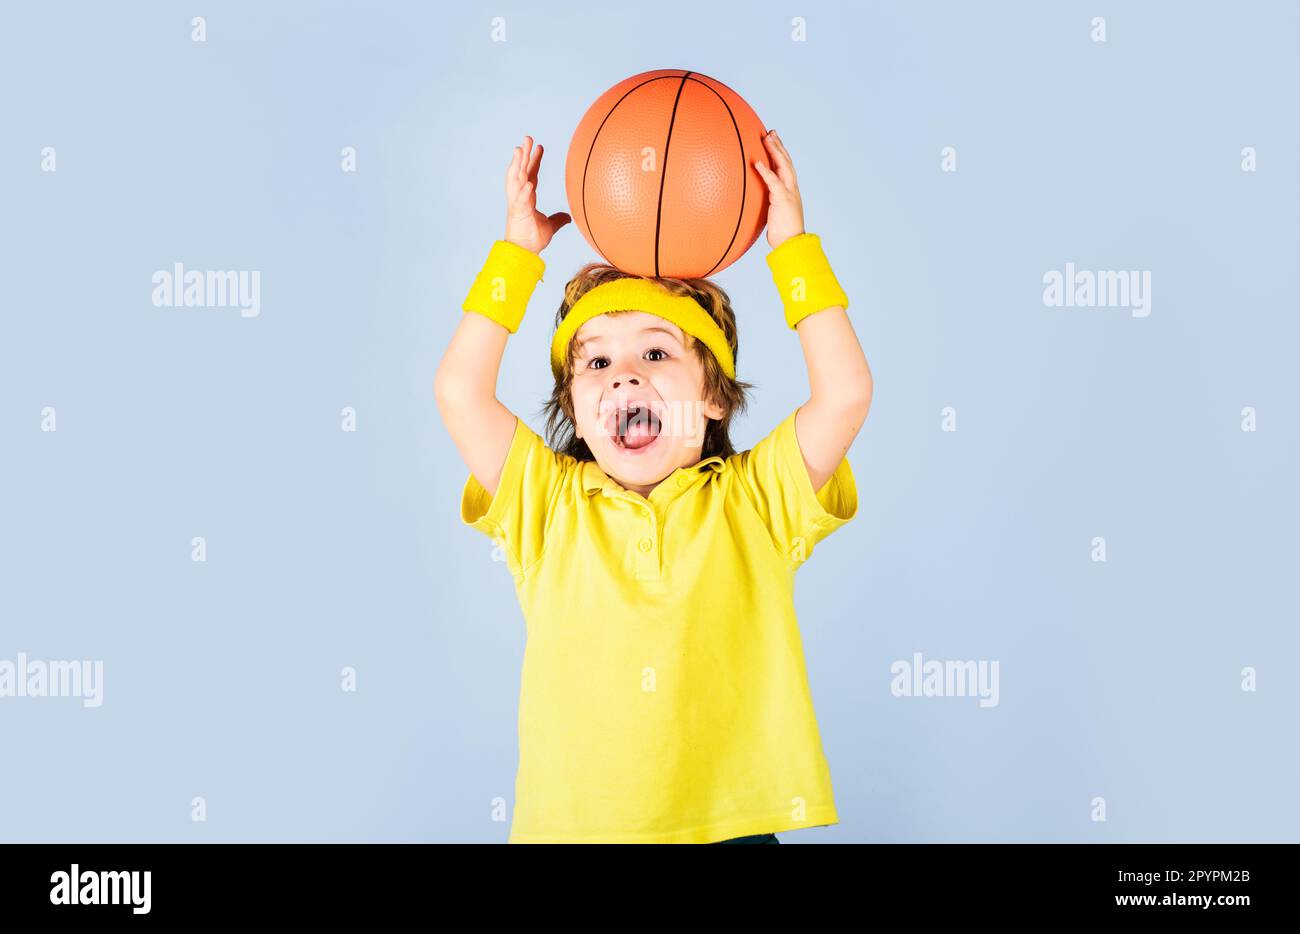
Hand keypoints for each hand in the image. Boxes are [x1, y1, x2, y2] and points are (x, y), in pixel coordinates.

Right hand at [504, 135, 570, 254]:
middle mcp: (519, 197)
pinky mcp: (518, 213)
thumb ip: (558, 219)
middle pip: (521, 171)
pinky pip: (520, 200)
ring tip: (519, 149)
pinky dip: (523, 190)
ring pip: (515, 179)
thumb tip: (568, 217)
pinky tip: (527, 182)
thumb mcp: (550, 226)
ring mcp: (517, 203)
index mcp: (526, 198)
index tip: (539, 146)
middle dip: (524, 154)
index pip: (530, 174)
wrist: (524, 253)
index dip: (534, 160)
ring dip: (517, 164)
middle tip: (528, 137)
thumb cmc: (532, 239)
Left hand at [754, 130, 805, 248]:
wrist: (792, 244)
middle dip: (779, 145)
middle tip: (771, 132)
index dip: (780, 153)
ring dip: (775, 151)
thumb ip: (769, 206)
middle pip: (786, 161)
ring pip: (784, 166)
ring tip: (766, 138)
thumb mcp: (774, 215)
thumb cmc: (783, 233)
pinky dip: (766, 171)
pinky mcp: (783, 199)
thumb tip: (755, 203)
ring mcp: (789, 192)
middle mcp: (791, 188)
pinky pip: (774, 182)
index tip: (773, 141)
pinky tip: (758, 162)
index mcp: (790, 190)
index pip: (786, 167)